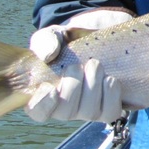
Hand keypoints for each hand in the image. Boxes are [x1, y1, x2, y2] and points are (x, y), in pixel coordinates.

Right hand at [25, 8, 132, 122]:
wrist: (98, 36)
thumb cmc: (71, 41)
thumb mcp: (54, 35)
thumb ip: (45, 41)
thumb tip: (48, 55)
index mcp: (45, 92)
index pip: (37, 111)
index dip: (42, 104)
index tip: (49, 87)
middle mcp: (66, 106)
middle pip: (65, 113)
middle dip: (72, 88)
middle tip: (76, 66)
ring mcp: (88, 109)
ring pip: (89, 113)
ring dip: (93, 87)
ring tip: (95, 65)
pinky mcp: (109, 106)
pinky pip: (110, 112)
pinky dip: (111, 95)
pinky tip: (109, 79)